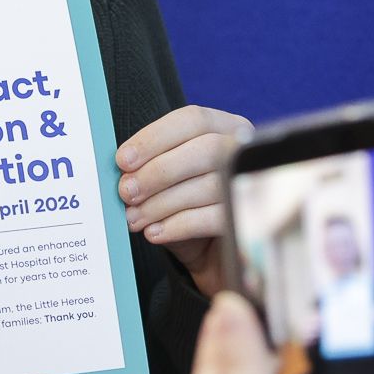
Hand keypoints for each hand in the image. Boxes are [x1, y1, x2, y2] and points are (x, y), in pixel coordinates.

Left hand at [117, 105, 251, 298]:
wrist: (211, 253)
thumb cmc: (186, 206)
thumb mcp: (166, 181)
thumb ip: (148, 166)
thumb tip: (123, 171)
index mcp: (223, 127)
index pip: (192, 120)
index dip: (154, 138)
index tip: (123, 160)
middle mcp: (242, 151)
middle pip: (206, 149)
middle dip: (158, 172)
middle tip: (126, 192)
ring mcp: (250, 183)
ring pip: (209, 186)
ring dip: (162, 203)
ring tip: (134, 219)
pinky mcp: (249, 218)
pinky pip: (213, 218)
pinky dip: (178, 225)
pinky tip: (155, 232)